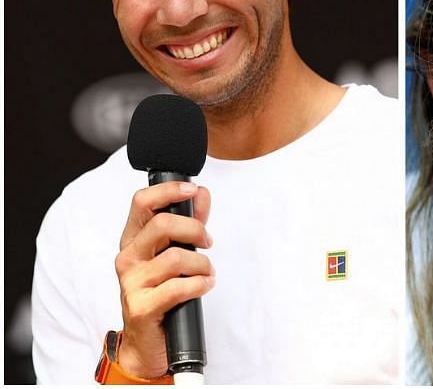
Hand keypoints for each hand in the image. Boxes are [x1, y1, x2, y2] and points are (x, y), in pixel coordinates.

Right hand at [113, 182, 214, 378]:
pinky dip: (200, 285)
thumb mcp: (174, 252)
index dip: (169, 190)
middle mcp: (128, 258)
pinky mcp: (141, 306)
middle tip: (207, 243)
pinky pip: (179, 287)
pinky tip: (203, 286)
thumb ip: (189, 223)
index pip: (142, 202)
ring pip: (177, 257)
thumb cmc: (162, 292)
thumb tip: (200, 192)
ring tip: (206, 274)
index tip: (193, 190)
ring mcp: (131, 283)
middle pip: (163, 224)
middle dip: (196, 230)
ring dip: (203, 265)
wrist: (147, 341)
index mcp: (133, 240)